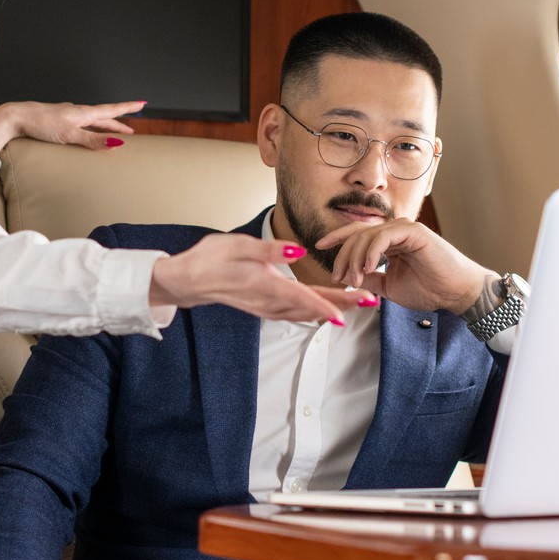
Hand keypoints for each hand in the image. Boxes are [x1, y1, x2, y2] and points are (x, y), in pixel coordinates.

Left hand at [0, 100, 146, 154]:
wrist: (16, 118)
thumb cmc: (40, 124)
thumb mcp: (69, 134)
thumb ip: (92, 140)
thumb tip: (116, 143)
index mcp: (83, 113)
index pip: (111, 110)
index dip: (128, 108)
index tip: (142, 103)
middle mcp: (77, 112)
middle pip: (103, 117)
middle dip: (118, 122)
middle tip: (131, 130)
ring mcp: (67, 115)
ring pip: (91, 120)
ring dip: (104, 126)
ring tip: (112, 132)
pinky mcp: (58, 120)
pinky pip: (80, 124)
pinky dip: (89, 128)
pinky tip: (84, 131)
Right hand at [150, 233, 378, 323]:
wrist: (188, 280)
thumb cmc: (210, 258)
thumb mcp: (238, 245)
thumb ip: (269, 250)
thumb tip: (298, 251)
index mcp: (263, 284)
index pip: (301, 297)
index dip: (325, 305)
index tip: (346, 313)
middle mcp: (267, 301)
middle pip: (310, 306)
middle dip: (341, 305)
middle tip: (370, 302)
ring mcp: (266, 307)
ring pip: (305, 310)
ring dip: (331, 307)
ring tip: (357, 303)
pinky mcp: (264, 307)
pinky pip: (294, 312)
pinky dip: (313, 310)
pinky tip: (325, 310)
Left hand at [314, 217, 493, 313]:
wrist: (455, 293)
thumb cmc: (429, 289)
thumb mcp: (388, 287)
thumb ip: (369, 279)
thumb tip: (345, 277)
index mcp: (389, 241)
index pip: (357, 234)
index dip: (337, 238)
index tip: (319, 246)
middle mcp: (395, 231)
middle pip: (357, 234)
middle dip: (343, 255)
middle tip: (339, 276)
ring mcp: (404, 228)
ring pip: (367, 235)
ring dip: (356, 258)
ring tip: (356, 278)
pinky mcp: (414, 231)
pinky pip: (383, 236)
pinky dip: (371, 251)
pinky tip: (369, 267)